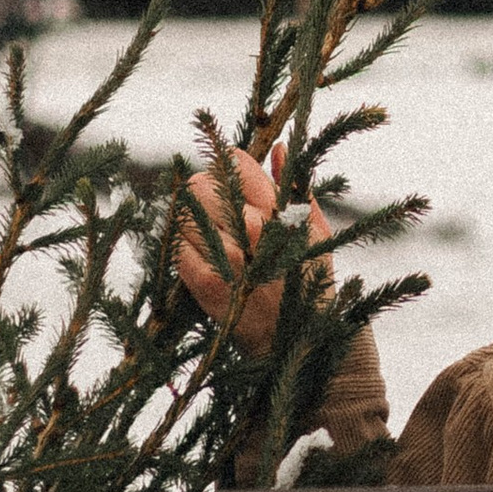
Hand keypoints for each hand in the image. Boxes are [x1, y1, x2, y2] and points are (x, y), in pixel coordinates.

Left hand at [175, 148, 333, 356]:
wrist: (302, 342)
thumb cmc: (309, 283)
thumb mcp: (315, 232)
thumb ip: (296, 187)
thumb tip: (277, 149)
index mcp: (281, 210)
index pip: (234, 162)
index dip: (227, 169)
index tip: (229, 185)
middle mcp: (254, 228)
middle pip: (201, 184)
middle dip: (203, 195)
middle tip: (213, 214)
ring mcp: (228, 257)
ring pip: (184, 214)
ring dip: (190, 223)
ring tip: (207, 239)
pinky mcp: (207, 283)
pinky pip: (177, 248)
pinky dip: (183, 249)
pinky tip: (199, 258)